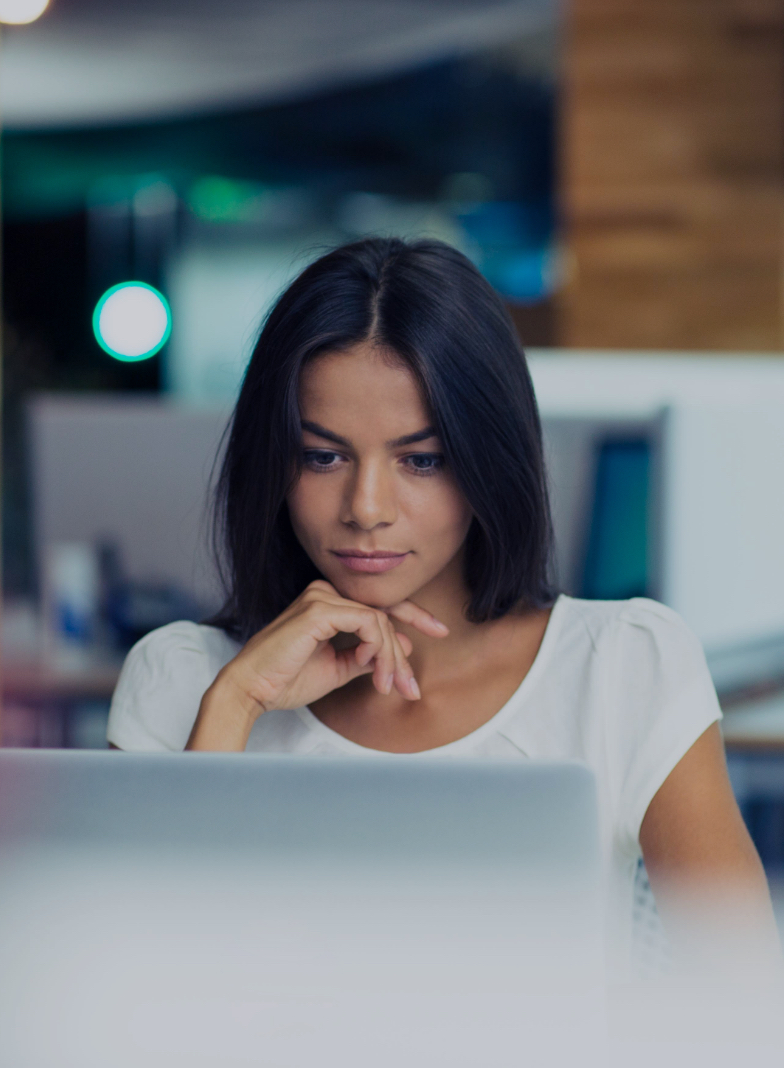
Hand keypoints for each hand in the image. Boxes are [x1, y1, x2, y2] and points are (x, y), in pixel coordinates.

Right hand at [188, 581, 448, 749]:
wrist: (252, 690)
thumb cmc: (285, 680)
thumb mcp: (337, 668)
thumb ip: (365, 656)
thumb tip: (399, 648)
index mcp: (328, 603)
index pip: (378, 605)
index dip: (413, 616)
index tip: (440, 631)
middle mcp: (325, 592)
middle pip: (384, 614)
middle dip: (403, 652)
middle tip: (413, 686)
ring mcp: (322, 597)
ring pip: (380, 622)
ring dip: (391, 658)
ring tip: (390, 687)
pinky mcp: (320, 609)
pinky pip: (369, 624)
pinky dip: (379, 649)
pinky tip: (375, 672)